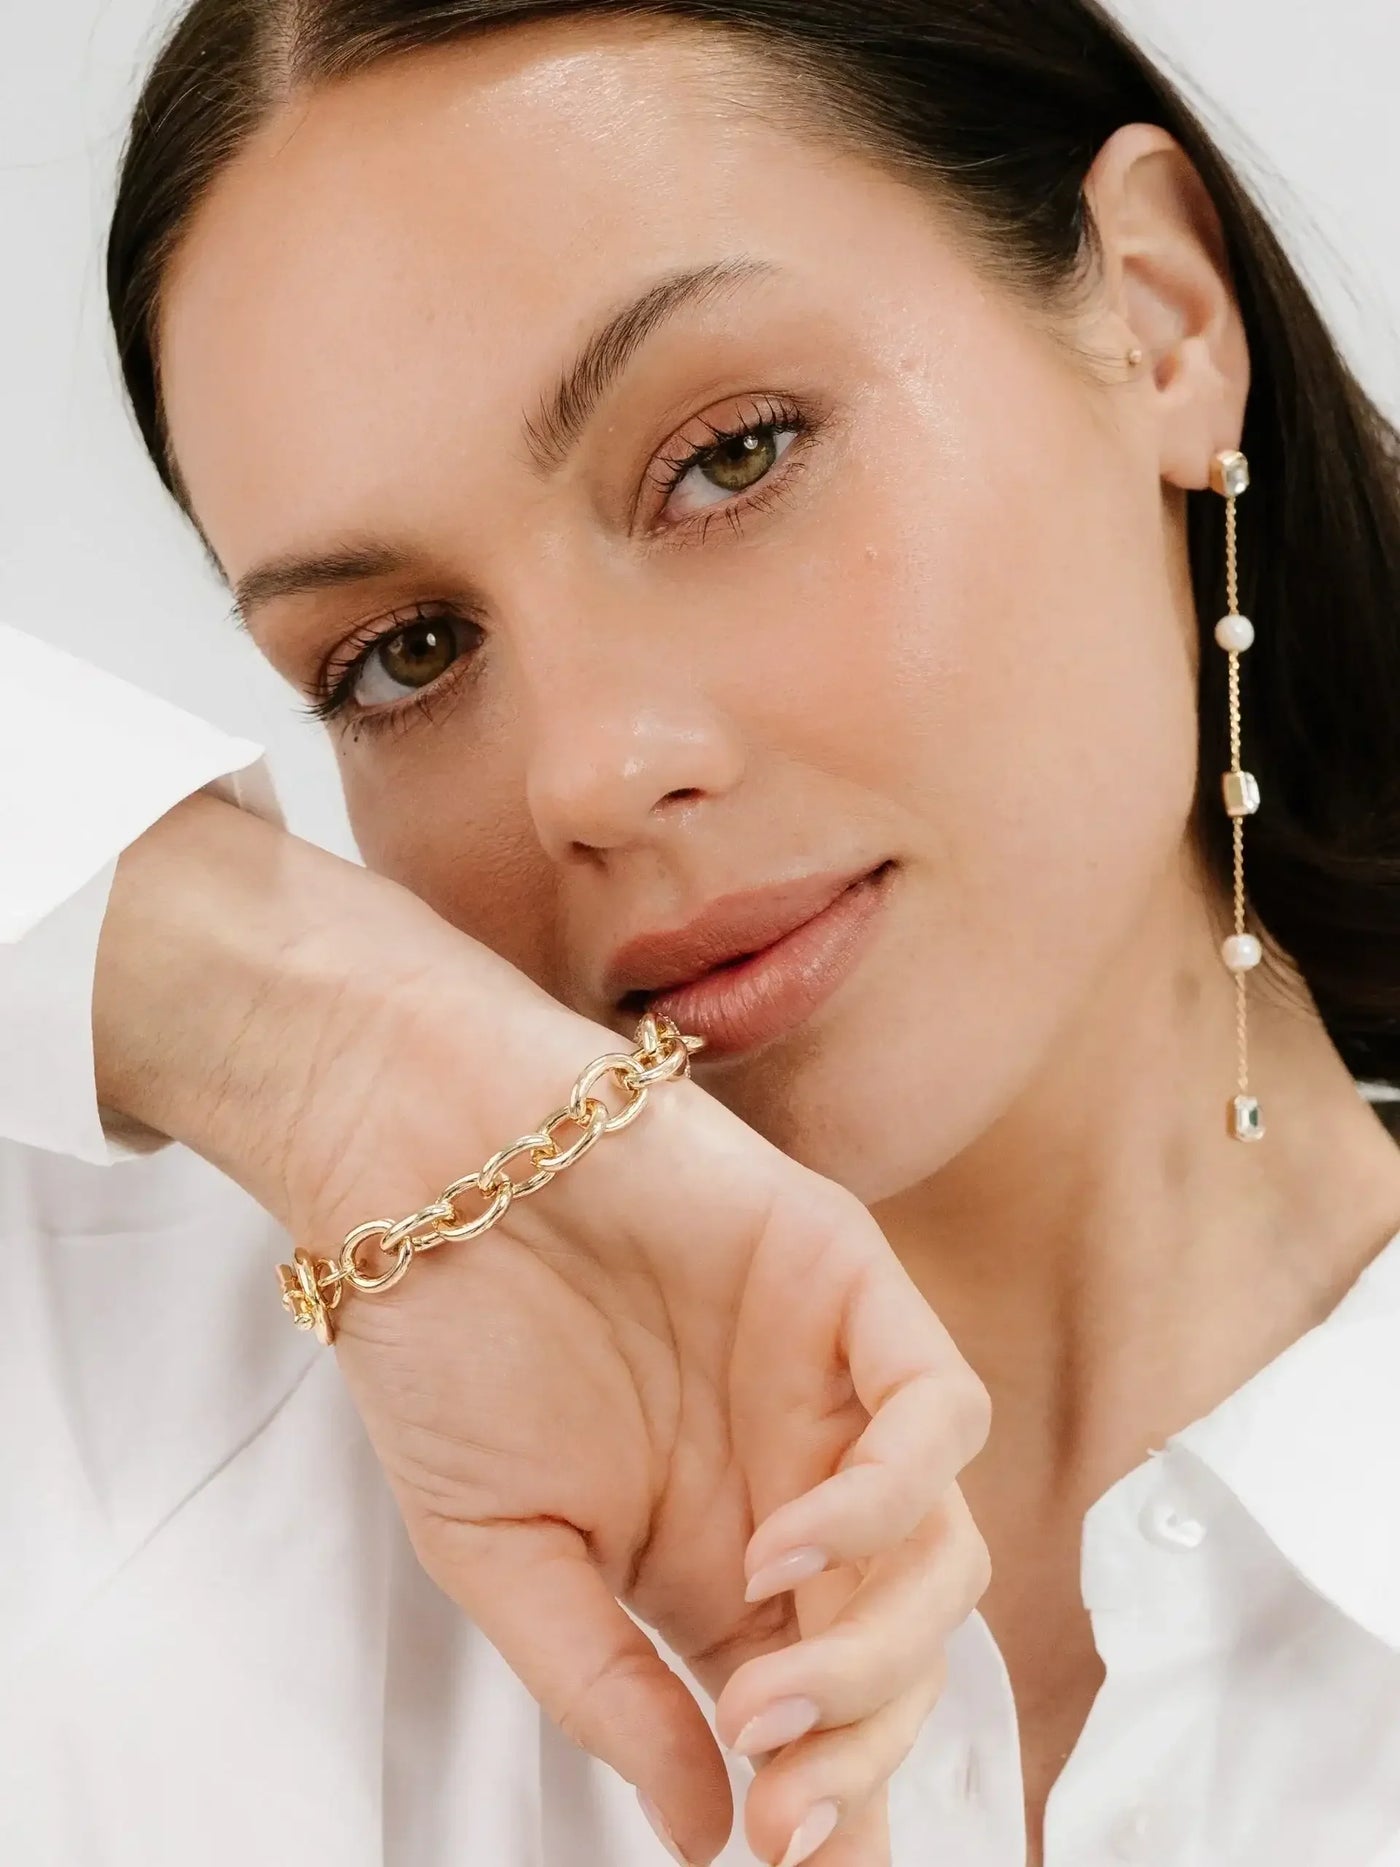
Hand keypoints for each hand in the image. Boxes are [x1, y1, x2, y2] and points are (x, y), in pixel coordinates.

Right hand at [97, 794, 993, 1866]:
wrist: (416, 1158)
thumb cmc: (442, 1340)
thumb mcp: (501, 1554)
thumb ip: (603, 1685)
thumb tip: (706, 1837)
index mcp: (717, 1556)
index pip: (824, 1699)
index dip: (836, 1795)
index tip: (793, 1862)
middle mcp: (793, 1478)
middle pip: (901, 1642)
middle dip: (861, 1742)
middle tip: (782, 1805)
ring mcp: (828, 1384)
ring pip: (944, 1545)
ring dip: (879, 1645)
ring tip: (768, 1697)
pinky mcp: (848, 1281)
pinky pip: (936, 1406)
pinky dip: (887, 1494)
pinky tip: (787, 1539)